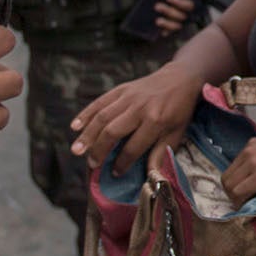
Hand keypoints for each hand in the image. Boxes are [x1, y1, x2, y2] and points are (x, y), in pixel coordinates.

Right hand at [70, 57, 203, 174]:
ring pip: (102, 117)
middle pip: (113, 131)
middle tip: (91, 164)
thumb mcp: (176, 133)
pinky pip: (100, 102)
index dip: (123, 162)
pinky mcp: (121, 89)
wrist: (180, 78)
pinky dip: (86, 114)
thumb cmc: (179, 110)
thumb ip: (161, 153)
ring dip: (87, 134)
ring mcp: (128, 97)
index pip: (134, 147)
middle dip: (100, 150)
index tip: (115, 173)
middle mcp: (140, 108)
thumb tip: (151, 176)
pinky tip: (75, 126)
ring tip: (76, 150)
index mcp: (156, 121)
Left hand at [116, 0, 197, 37]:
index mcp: (191, 0)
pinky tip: (160, 32)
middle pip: (182, 15)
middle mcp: (187, 11)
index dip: (179, 2)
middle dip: (170, 12)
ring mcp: (181, 20)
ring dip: (167, 23)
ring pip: (177, 24)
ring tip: (157, 20)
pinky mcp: (174, 25)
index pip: (189, 4)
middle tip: (157, 6)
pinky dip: (167, 31)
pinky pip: (172, 31)